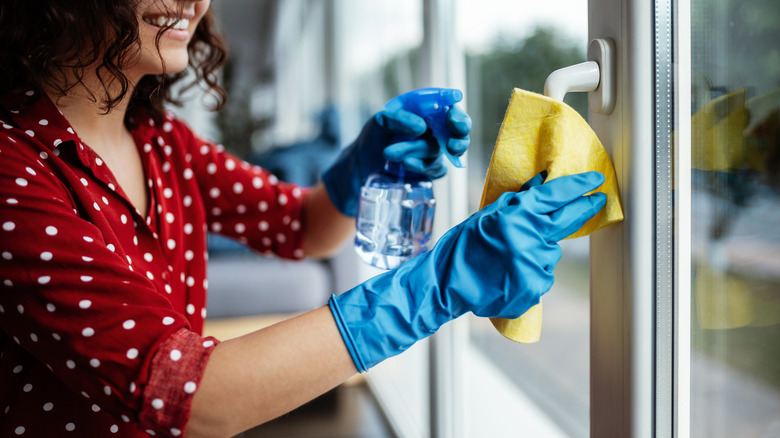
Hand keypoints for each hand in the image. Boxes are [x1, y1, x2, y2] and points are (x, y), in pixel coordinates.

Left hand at [321, 89, 470, 216]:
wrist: (362, 165)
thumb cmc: (373, 137)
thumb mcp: (379, 121)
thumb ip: (398, 118)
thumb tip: (421, 127)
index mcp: (426, 112)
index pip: (450, 108)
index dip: (456, 114)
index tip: (451, 119)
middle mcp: (435, 130)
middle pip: (459, 132)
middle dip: (459, 136)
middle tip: (451, 143)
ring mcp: (433, 152)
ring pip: (439, 151)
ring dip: (416, 151)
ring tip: (390, 152)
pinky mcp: (429, 170)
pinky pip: (437, 169)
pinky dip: (422, 166)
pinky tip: (406, 163)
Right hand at [329, 171, 606, 370]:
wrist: (447, 283)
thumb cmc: (462, 247)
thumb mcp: (487, 215)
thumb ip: (518, 201)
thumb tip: (542, 183)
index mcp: (517, 214)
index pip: (558, 194)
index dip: (580, 185)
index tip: (595, 179)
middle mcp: (531, 237)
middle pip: (570, 219)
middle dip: (585, 207)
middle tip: (596, 200)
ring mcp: (535, 264)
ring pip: (551, 252)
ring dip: (539, 250)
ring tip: (510, 257)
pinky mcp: (535, 287)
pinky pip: (543, 274)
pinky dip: (531, 272)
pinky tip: (509, 273)